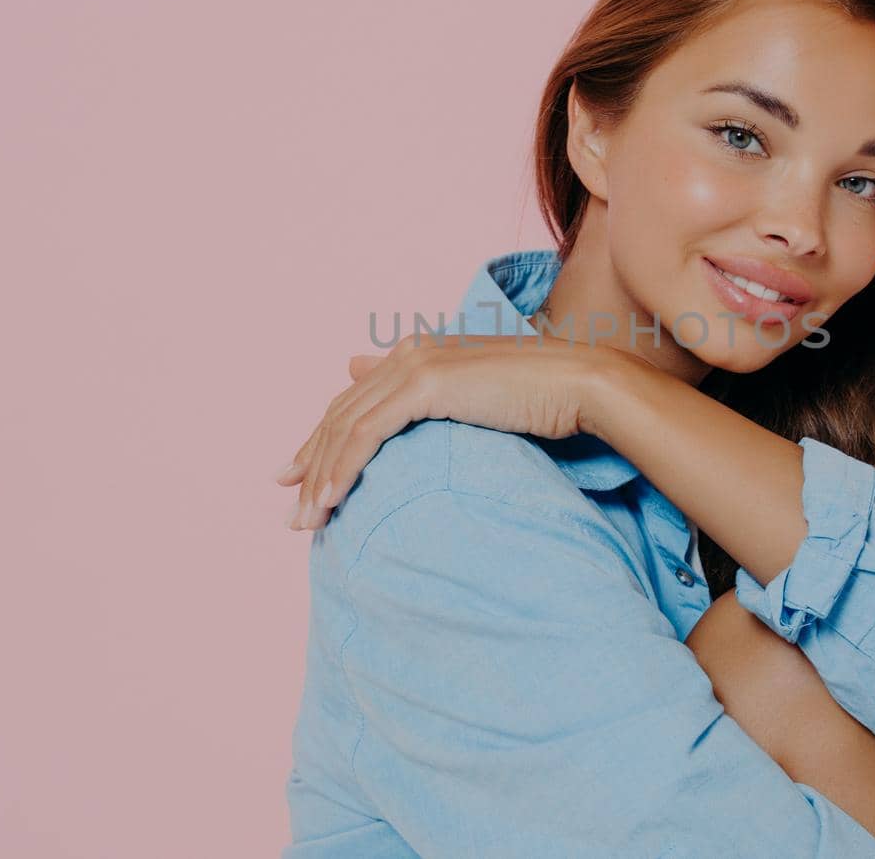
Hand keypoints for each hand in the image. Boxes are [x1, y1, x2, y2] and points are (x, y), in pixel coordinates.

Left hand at [274, 333, 618, 530]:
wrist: (580, 383)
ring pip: (346, 427)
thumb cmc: (543, 398)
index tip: (298, 480)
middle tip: (293, 515)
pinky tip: (331, 501)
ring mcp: (414, 365)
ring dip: (321, 478)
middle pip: (341, 415)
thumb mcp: (477, 399)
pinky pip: (366, 434)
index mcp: (420, 352)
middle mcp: (409, 352)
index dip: (322, 442)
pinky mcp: (425, 385)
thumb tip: (394, 394)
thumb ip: (433, 397)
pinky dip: (343, 469)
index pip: (355, 401)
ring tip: (307, 523)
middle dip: (311, 466)